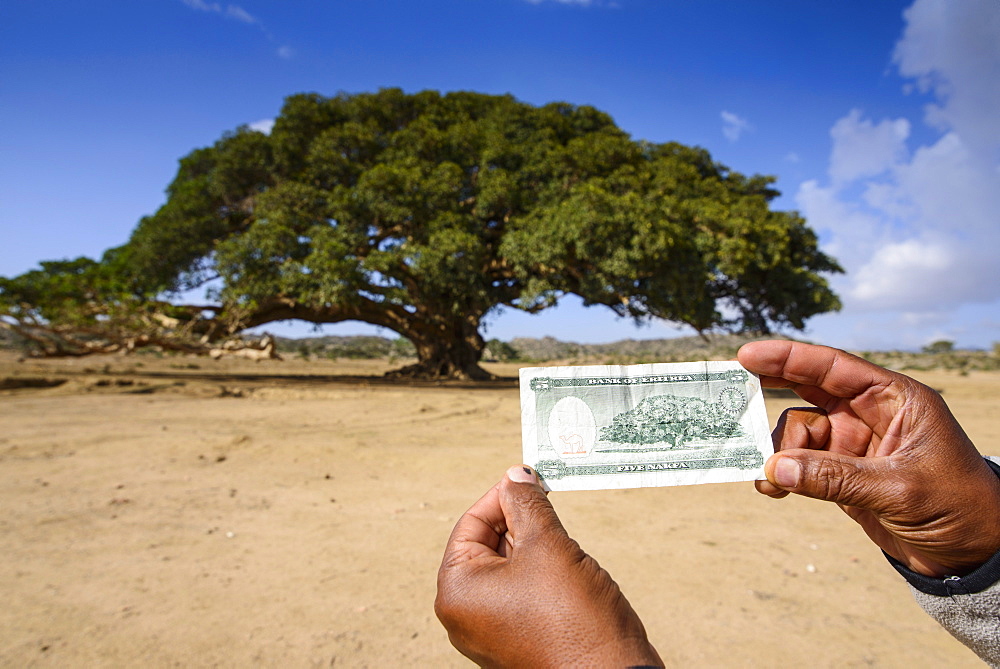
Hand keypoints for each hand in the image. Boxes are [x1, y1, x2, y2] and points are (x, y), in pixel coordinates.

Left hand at [435, 465, 661, 667]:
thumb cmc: (574, 619)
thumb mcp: (548, 545)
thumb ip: (527, 504)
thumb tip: (516, 475)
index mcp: (457, 590)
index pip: (471, 524)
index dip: (502, 495)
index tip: (530, 477)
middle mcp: (466, 614)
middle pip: (488, 544)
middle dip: (521, 520)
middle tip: (551, 499)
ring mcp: (492, 630)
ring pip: (510, 566)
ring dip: (537, 545)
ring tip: (565, 543)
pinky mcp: (518, 638)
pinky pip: (524, 591)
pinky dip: (544, 571)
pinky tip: (570, 568)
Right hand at [738, 340, 999, 577]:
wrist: (973, 555)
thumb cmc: (957, 507)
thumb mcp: (899, 489)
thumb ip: (835, 477)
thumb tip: (774, 468)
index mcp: (895, 399)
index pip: (834, 368)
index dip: (790, 358)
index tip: (747, 355)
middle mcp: (870, 415)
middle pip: (808, 390)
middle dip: (769, 390)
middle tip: (730, 392)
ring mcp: (853, 445)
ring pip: (796, 434)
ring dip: (777, 452)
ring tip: (768, 478)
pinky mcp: (842, 475)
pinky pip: (798, 465)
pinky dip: (780, 475)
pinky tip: (772, 489)